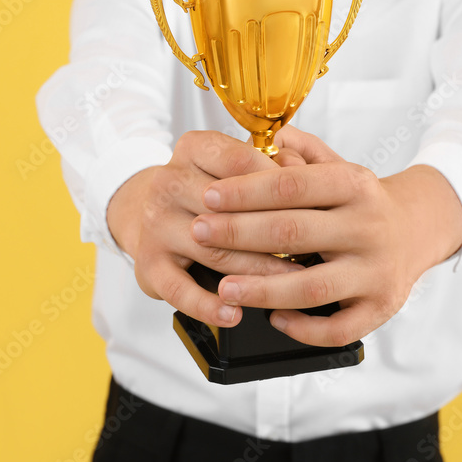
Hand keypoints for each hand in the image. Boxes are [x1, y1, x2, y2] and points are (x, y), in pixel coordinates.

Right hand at [106, 131, 303, 328]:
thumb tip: (300, 169)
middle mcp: (168, 182)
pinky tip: (234, 313)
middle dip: (275, 233)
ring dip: (255, 272)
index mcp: (193, 148)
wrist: (150, 213)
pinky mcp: (149, 264)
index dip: (279, 184)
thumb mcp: (236, 166)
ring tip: (289, 285)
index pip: (240, 162)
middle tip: (313, 250)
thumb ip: (272, 164)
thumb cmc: (209, 191)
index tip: (313, 203)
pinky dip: (209, 306)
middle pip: (228, 210)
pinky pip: (180, 290)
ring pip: (213, 251)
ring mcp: (155, 224)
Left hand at [190, 126, 461, 346]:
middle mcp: (369, 226)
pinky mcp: (381, 307)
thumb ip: (305, 152)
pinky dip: (305, 327)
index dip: (247, 190)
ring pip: (313, 286)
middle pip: (295, 232)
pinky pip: (339, 327)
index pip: (294, 185)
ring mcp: (377, 270)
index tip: (209, 196)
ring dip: (263, 289)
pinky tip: (275, 318)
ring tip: (225, 287)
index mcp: (356, 185)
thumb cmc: (362, 202)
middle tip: (198, 232)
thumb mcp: (340, 167)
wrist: (419, 230)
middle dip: (239, 233)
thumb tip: (274, 135)